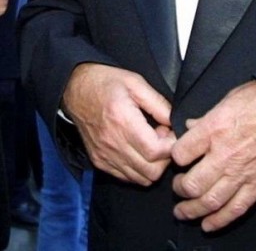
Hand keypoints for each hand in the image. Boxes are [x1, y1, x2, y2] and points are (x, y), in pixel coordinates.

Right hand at [62, 63, 175, 184]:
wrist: (75, 89)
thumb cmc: (106, 82)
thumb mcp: (136, 83)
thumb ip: (158, 104)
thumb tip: (175, 121)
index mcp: (123, 121)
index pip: (156, 152)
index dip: (172, 145)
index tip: (172, 131)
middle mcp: (112, 144)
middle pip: (152, 171)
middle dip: (166, 157)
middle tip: (163, 137)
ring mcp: (104, 156)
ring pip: (141, 179)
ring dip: (153, 164)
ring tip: (151, 142)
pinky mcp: (99, 162)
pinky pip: (126, 177)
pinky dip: (139, 168)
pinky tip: (138, 148)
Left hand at [171, 80, 255, 231]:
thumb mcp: (229, 98)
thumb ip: (206, 117)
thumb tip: (190, 126)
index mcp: (214, 128)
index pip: (181, 153)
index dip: (174, 157)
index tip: (177, 158)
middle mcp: (225, 154)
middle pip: (191, 184)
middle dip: (180, 189)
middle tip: (178, 187)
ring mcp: (241, 172)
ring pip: (209, 202)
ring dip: (192, 211)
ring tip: (183, 211)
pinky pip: (235, 209)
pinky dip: (219, 220)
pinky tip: (208, 224)